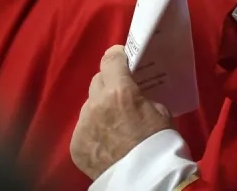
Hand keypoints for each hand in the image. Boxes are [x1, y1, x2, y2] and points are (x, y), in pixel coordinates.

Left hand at [70, 45, 172, 179]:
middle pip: (97, 81)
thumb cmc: (160, 143)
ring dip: (99, 108)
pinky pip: (83, 128)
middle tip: (120, 94)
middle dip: (108, 83)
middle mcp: (96, 104)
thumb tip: (133, 97)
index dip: (117, 56)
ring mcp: (83, 125)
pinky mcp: (75, 145)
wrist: (146, 179)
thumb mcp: (161, 112)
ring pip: (88, 106)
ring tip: (113, 122)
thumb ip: (141, 98)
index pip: (110, 59)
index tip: (122, 59)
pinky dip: (93, 130)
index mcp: (119, 90)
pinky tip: (105, 141)